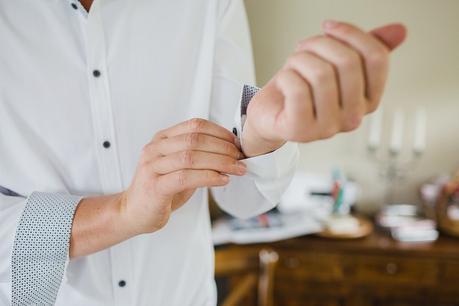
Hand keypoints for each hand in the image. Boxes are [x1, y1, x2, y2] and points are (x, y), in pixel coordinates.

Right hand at [119, 118, 245, 234]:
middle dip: (223, 148)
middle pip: (195, 140)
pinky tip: (222, 180)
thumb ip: (198, 157)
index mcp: (162, 139)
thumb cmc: (160, 189)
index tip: (236, 143)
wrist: (133, 213)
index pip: (194, 125)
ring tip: (237, 169)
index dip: (219, 132)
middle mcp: (155, 149)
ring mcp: (152, 166)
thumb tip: (230, 152)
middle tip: (240, 158)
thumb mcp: (179, 167)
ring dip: (220, 162)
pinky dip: (208, 177)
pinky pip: (186, 177)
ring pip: (192, 157)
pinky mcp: (154, 186)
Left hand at [241, 21, 406, 156]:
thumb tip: (399, 31)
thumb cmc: (302, 87)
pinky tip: (284, 81)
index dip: (351, 33)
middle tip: (304, 48)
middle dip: (319, 44)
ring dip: (299, 60)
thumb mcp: (333, 64)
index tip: (329, 26)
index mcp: (368, 100)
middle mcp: (353, 117)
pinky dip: (286, 76)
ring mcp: (328, 127)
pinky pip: (298, 90)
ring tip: (293, 65)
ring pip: (320, 74)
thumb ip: (365, 50)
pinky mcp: (302, 131)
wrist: (272, 113)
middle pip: (347, 62)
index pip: (376, 58)